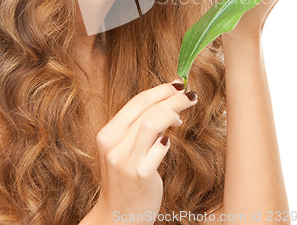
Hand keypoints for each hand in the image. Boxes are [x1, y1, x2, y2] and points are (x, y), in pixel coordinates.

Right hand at [92, 79, 197, 221]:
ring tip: (181, 117)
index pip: (137, 101)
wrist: (117, 217)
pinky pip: (159, 148)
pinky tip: (169, 142)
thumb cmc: (125, 179)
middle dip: (172, 97)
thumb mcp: (123, 149)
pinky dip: (167, 140)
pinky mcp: (140, 175)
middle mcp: (113, 145)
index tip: (178, 85)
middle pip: (147, 108)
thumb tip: (166, 102)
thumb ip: (137, 127)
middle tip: (190, 95)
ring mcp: (125, 160)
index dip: (160, 89)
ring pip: (151, 122)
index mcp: (107, 134)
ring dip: (172, 113)